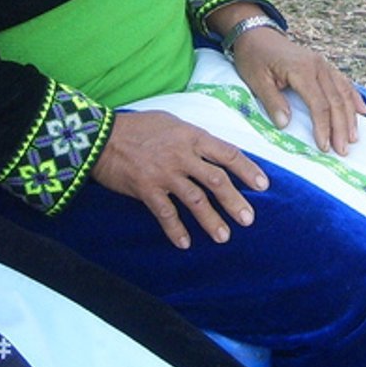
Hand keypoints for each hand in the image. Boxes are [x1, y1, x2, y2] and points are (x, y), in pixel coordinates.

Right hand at [90, 109, 268, 249]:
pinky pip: (166, 214)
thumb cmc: (138, 128)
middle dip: (235, 202)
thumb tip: (213, 151)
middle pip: (217, 180)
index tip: (263, 185)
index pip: (227, 154)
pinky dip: (176, 230)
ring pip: (196, 200)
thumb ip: (193, 138)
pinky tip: (185, 243)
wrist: (102, 136)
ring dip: (212, 221)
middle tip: (249, 220)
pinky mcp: (147, 189)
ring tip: (224, 237)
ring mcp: (165, 173)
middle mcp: (182, 155)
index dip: (248, 170)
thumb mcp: (171, 123)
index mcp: (192, 136)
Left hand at [227, 28, 365, 155]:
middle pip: (336, 101)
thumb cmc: (254, 58)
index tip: (324, 146)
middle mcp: (318, 66)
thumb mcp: (256, 80)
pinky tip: (362, 111)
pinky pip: (343, 82)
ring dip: (350, 117)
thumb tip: (285, 125)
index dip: (323, 127)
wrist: (257, 34)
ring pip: (343, 93)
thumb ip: (272, 102)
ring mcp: (323, 65)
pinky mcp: (323, 65)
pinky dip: (354, 97)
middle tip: (343, 150)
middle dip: (341, 127)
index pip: (319, 104)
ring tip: (353, 138)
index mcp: (301, 70)